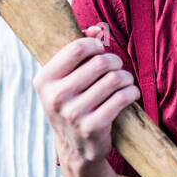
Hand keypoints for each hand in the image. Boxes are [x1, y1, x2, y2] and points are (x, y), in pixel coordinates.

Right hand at [32, 23, 139, 166]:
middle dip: (115, 62)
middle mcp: (56, 97)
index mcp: (45, 80)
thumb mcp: (65, 79)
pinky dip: (132, 92)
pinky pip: (122, 98)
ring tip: (125, 82)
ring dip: (126, 78)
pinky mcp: (93, 127)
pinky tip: (131, 94)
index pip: (76, 48)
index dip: (96, 46)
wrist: (76, 147)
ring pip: (114, 80)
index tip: (102, 52)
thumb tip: (96, 29)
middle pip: (100, 63)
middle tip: (117, 68)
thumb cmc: (73, 104)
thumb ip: (76, 52)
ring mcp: (74, 114)